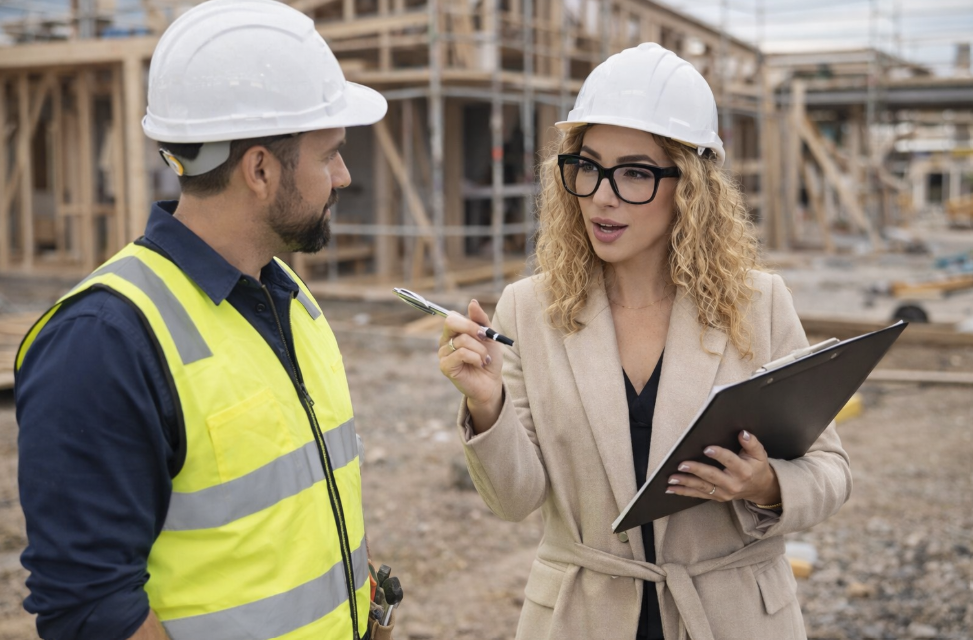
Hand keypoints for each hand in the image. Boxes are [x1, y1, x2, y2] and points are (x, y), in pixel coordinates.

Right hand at [438, 300, 502, 430]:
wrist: (491, 383)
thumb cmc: (489, 359)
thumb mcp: (489, 336)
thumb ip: (481, 320)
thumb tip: (472, 302)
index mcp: (453, 332)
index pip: (452, 317)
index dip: (469, 321)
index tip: (484, 331)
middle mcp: (445, 341)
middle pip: (451, 322)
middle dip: (472, 328)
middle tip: (484, 337)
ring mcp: (443, 354)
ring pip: (462, 340)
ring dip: (480, 349)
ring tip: (485, 359)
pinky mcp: (445, 366)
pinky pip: (462, 353)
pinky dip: (476, 358)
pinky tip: (480, 364)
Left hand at [665, 430, 781, 505]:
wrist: (759, 488)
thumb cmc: (757, 466)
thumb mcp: (759, 454)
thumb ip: (752, 443)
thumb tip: (742, 433)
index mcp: (744, 471)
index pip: (730, 461)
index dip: (719, 455)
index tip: (706, 448)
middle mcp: (733, 484)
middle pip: (712, 476)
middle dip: (696, 470)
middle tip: (681, 464)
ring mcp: (724, 493)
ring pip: (702, 487)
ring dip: (685, 482)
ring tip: (671, 478)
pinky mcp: (717, 497)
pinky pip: (698, 495)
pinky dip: (684, 492)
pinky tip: (670, 489)